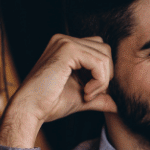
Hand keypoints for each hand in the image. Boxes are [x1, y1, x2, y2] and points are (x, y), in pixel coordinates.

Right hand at [0, 35, 117, 147]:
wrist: (31, 110)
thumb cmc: (50, 104)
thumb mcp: (82, 98)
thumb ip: (100, 97)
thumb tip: (119, 106)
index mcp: (66, 47)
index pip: (100, 51)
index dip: (102, 73)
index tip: (91, 93)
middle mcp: (64, 40)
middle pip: (105, 50)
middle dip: (105, 75)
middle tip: (91, 94)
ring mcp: (65, 42)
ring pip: (104, 56)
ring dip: (102, 80)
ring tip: (87, 95)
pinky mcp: (67, 49)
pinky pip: (98, 62)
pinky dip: (98, 80)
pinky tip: (85, 92)